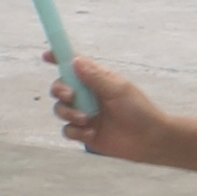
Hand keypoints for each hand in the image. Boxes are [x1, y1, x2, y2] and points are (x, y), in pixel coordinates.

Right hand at [47, 50, 165, 158]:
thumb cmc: (139, 111)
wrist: (149, 140)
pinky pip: (67, 130)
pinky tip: (91, 133)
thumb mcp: (118, 89)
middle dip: (59, 89)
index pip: (74, 65)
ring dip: (68, 113)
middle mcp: (88, 95)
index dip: (59, 58)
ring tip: (86, 119)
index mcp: (97, 80)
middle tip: (70, 96)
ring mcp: (85, 114)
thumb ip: (95, 77)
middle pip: (60, 87)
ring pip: (60, 109)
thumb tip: (75, 60)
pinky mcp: (84, 134)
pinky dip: (75, 131)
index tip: (46, 55)